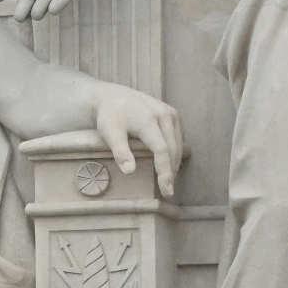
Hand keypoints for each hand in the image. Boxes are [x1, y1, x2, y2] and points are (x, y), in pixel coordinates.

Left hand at [91, 81, 184, 198]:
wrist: (111, 96)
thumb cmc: (109, 116)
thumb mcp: (109, 133)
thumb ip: (120, 152)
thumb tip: (130, 172)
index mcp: (149, 120)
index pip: (163, 150)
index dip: (165, 172)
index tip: (166, 191)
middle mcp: (164, 114)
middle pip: (173, 149)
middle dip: (172, 171)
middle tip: (168, 191)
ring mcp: (169, 112)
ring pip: (178, 143)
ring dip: (175, 162)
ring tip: (168, 180)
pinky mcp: (171, 112)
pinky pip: (178, 136)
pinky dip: (175, 151)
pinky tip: (169, 162)